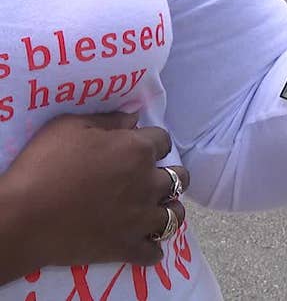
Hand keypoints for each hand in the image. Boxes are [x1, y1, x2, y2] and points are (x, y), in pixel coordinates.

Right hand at [0, 112, 189, 280]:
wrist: (23, 217)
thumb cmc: (44, 165)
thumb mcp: (70, 127)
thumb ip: (108, 120)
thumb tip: (134, 118)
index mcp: (137, 151)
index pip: (163, 140)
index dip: (152, 142)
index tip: (140, 148)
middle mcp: (148, 183)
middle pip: (179, 177)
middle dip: (171, 175)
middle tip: (152, 180)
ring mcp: (141, 218)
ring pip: (175, 216)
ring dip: (169, 211)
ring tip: (157, 210)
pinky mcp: (128, 247)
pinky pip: (154, 253)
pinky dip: (151, 249)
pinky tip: (142, 243)